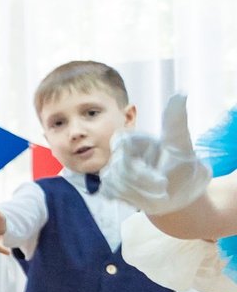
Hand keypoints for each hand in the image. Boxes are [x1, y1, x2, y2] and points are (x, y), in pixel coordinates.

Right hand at [106, 94, 209, 212]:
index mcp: (136, 139)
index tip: (156, 173)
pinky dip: (127, 197)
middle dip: (141, 181)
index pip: (120, 142)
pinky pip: (109, 190)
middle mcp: (123, 152)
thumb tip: (181, 93)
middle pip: (118, 165)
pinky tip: (141, 198)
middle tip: (162, 187)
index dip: (134, 160)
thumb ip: (176, 121)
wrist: (178, 196)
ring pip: (112, 179)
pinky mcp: (111, 184)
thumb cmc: (183, 168)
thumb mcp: (182, 145)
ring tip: (156, 193)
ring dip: (137, 191)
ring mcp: (115, 168)